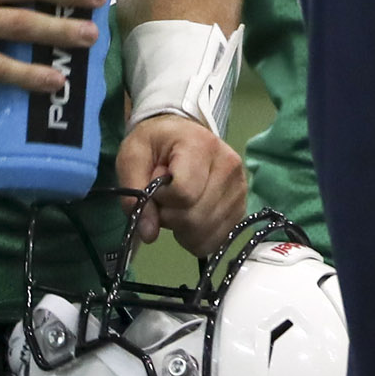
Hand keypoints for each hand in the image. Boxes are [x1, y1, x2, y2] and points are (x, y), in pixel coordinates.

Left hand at [117, 115, 246, 254]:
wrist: (180, 136)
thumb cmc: (155, 145)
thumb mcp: (132, 158)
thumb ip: (134, 195)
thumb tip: (149, 234)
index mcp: (201, 146)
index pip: (183, 193)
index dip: (161, 199)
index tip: (156, 186)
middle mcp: (229, 166)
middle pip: (195, 217)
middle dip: (170, 217)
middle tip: (164, 199)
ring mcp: (240, 188)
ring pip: (207, 232)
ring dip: (183, 230)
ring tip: (178, 207)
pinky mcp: (242, 208)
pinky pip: (217, 239)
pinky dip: (197, 238)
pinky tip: (190, 220)